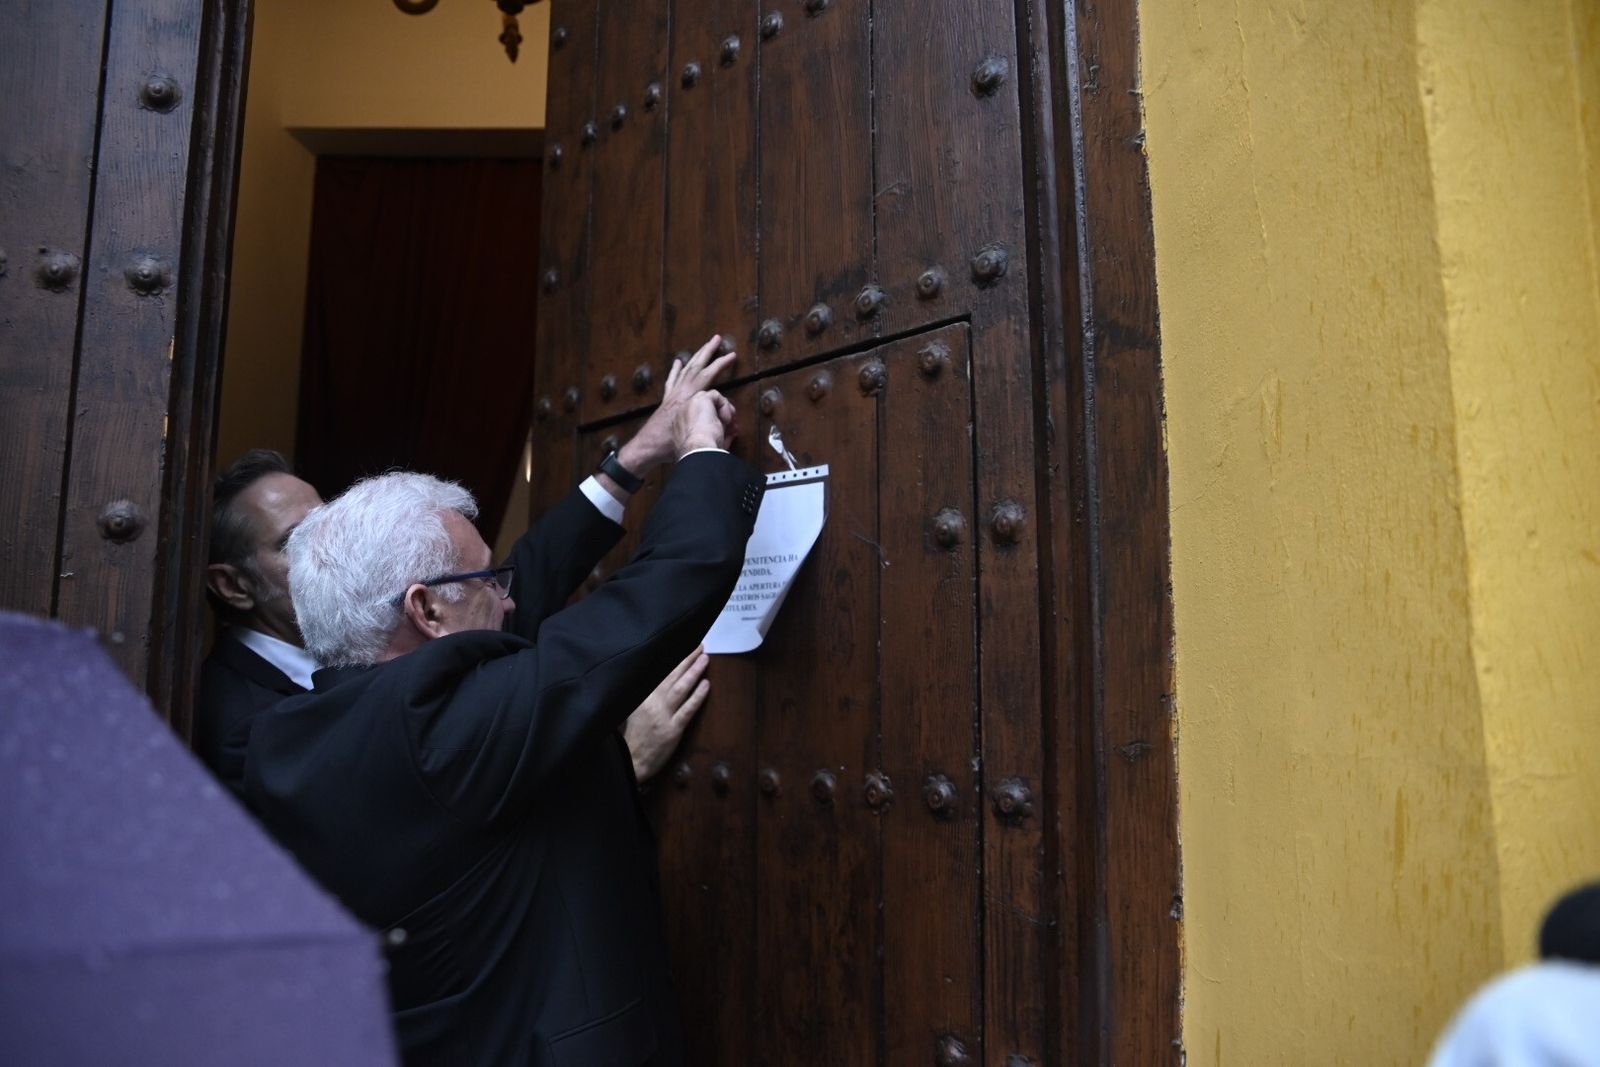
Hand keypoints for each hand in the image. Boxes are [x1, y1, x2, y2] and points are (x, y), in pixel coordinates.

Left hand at [617, 336, 736, 473]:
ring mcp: (672, 395)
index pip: (708, 374)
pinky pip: (672, 380)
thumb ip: (711, 426)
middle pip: (696, 366)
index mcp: (688, 397)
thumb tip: (728, 425)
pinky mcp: (666, 401)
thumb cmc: (668, 444)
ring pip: (685, 370)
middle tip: (716, 339)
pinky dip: (676, 370)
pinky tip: (678, 362)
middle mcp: (680, 392)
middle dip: (707, 351)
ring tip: (703, 347)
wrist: (646, 448)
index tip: (732, 355)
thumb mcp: (694, 433)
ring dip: (695, 357)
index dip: (721, 364)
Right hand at [623, 647, 710, 781]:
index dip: (672, 659)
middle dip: (687, 660)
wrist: (631, 761)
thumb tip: (654, 679)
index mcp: (641, 696)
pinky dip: (698, 696)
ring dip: (694, 672)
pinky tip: (706, 684)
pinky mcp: (674, 729)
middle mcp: (653, 702)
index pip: (659, 673)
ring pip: (681, 689)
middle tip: (699, 646)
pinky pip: (688, 709)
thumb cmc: (631, 737)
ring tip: (705, 659)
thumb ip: (643, 695)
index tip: (683, 646)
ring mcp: (664, 716)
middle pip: (672, 676)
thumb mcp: (630, 710)